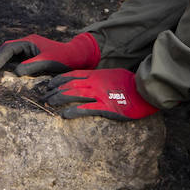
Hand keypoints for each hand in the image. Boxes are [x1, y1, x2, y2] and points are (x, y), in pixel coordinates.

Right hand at [0, 32, 98, 75]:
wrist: (78, 57)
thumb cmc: (64, 58)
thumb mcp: (48, 62)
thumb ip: (32, 66)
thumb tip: (16, 72)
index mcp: (29, 42)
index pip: (9, 48)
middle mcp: (27, 44)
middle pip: (7, 50)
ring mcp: (29, 51)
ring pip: (10, 55)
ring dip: (1, 63)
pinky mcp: (32, 58)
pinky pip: (16, 61)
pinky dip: (9, 66)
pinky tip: (4, 75)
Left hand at [38, 68, 157, 120]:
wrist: (146, 91)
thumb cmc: (131, 84)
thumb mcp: (113, 75)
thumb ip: (100, 78)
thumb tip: (90, 81)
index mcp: (97, 74)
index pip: (73, 75)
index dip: (59, 79)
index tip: (48, 84)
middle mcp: (96, 82)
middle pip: (70, 84)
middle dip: (54, 90)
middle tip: (43, 97)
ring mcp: (100, 94)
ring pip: (75, 94)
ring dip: (60, 98)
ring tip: (49, 104)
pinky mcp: (107, 107)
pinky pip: (87, 109)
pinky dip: (74, 111)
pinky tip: (64, 115)